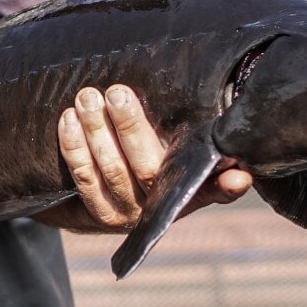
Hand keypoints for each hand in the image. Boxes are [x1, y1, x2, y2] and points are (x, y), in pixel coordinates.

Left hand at [40, 84, 252, 232]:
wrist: (116, 192)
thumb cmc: (159, 153)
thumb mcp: (183, 147)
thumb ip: (204, 138)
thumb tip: (235, 147)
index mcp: (194, 188)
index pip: (216, 188)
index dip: (227, 185)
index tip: (238, 176)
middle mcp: (164, 204)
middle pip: (148, 168)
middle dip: (130, 127)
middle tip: (115, 93)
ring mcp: (131, 212)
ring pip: (112, 171)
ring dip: (96, 131)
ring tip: (87, 98)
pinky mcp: (101, 213)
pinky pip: (85, 179)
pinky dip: (74, 147)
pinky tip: (69, 119)